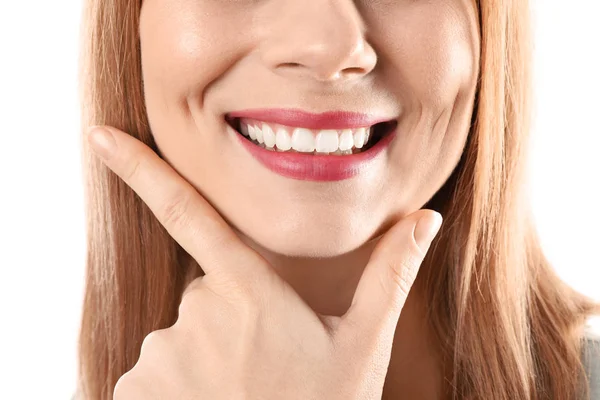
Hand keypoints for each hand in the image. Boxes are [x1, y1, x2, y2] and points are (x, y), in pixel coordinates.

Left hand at [86, 125, 442, 399]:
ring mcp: (161, 357)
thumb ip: (388, 276)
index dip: (142, 170)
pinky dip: (179, 382)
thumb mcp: (363, 345)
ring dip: (207, 354)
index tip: (101, 138)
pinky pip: (154, 370)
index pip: (189, 214)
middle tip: (266, 358)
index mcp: (250, 292)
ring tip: (243, 389)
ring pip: (182, 334)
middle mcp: (196, 316)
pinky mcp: (135, 391)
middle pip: (207, 293)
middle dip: (232, 315)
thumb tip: (424, 217)